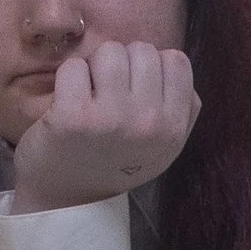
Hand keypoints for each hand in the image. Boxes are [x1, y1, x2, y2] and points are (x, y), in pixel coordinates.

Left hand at [10, 39, 198, 212]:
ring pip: (109, 52)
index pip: (177, 61)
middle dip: (124, 63)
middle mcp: (148, 123)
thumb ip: (182, 109)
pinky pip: (74, 66)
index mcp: (173, 129)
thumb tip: (175, 65)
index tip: (138, 87)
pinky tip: (68, 102)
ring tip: (90, 94)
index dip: (154, 66)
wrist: (68, 200)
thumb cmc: (115, 163)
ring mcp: (110, 119)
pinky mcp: (72, 116)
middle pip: (143, 50)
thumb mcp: (163, 147)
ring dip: (95, 67)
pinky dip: (68, 78)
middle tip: (110, 92)